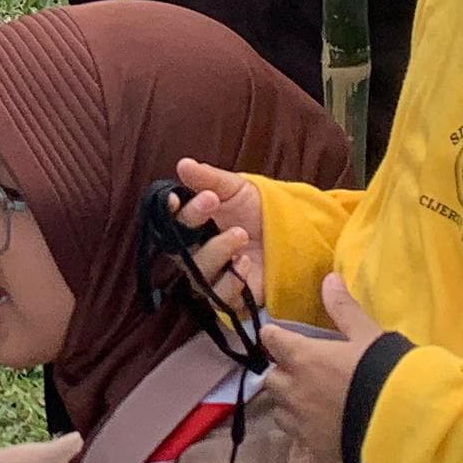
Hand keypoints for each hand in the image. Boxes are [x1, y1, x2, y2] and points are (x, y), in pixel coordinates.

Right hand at [168, 158, 265, 316]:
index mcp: (193, 225)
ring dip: (217, 250)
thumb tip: (183, 164)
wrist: (293, 234)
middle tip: (212, 199)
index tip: (175, 198)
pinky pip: (220, 297)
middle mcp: (197, 252)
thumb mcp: (235, 188)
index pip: (171, 220)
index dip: (168, 211)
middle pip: (179, 246)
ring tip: (240, 233)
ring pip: (198, 272)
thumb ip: (209, 179)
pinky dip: (230, 281)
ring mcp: (213, 276)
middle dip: (194, 221)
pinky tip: (244, 263)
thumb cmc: (258, 210)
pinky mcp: (231, 297)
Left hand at [257, 277, 378, 462]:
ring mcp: (299, 429)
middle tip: (307, 376)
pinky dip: (301, 453)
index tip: (284, 339)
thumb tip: (328, 278)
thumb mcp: (370, 335)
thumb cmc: (387, 372)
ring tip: (314, 410)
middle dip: (284, 376)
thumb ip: (345, 309)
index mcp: (303, 358)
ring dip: (292, 410)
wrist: (406, 425)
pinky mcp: (312, 459)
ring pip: (280, 416)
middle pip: (272, 380)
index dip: (277, 338)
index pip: (271, 339)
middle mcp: (292, 392)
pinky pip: (295, 458)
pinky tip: (315, 449)